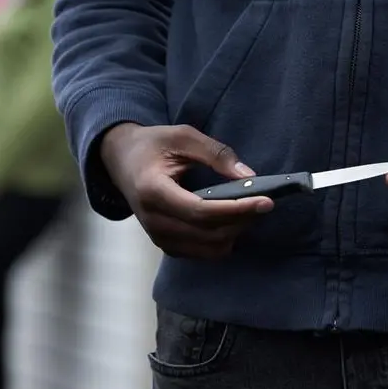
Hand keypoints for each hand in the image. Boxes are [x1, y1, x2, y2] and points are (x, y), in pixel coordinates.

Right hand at [100, 123, 273, 258]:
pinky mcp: (165, 244)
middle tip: (263, 202)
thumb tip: (248, 176)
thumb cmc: (152, 144)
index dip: (237, 209)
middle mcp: (153, 220)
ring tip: (248, 210)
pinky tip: (231, 220)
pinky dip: (221, 240)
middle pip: (209, 234)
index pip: (201, 212)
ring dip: (234, 232)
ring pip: (208, 249)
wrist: (121, 160)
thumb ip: (216, 153)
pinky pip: (201, 252)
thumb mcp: (182, 136)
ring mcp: (157, 236)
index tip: (266, 201)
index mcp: (153, 191)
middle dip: (242, 221)